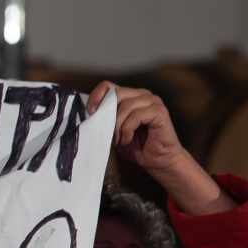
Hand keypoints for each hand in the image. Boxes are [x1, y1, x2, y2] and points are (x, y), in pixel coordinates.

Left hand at [87, 81, 233, 215]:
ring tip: (118, 140)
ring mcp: (153, 101)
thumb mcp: (114, 131)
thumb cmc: (136, 146)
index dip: (97, 96)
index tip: (90, 111)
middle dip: (107, 114)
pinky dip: (128, 130)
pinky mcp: (159, 111)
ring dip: (118, 126)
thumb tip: (87, 115)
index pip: (108, 86)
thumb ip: (104, 119)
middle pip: (117, 94)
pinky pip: (137, 115)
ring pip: (126, 106)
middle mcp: (142, 95)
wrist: (158, 161)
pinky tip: (128, 140)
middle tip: (105, 131)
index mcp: (130, 97)